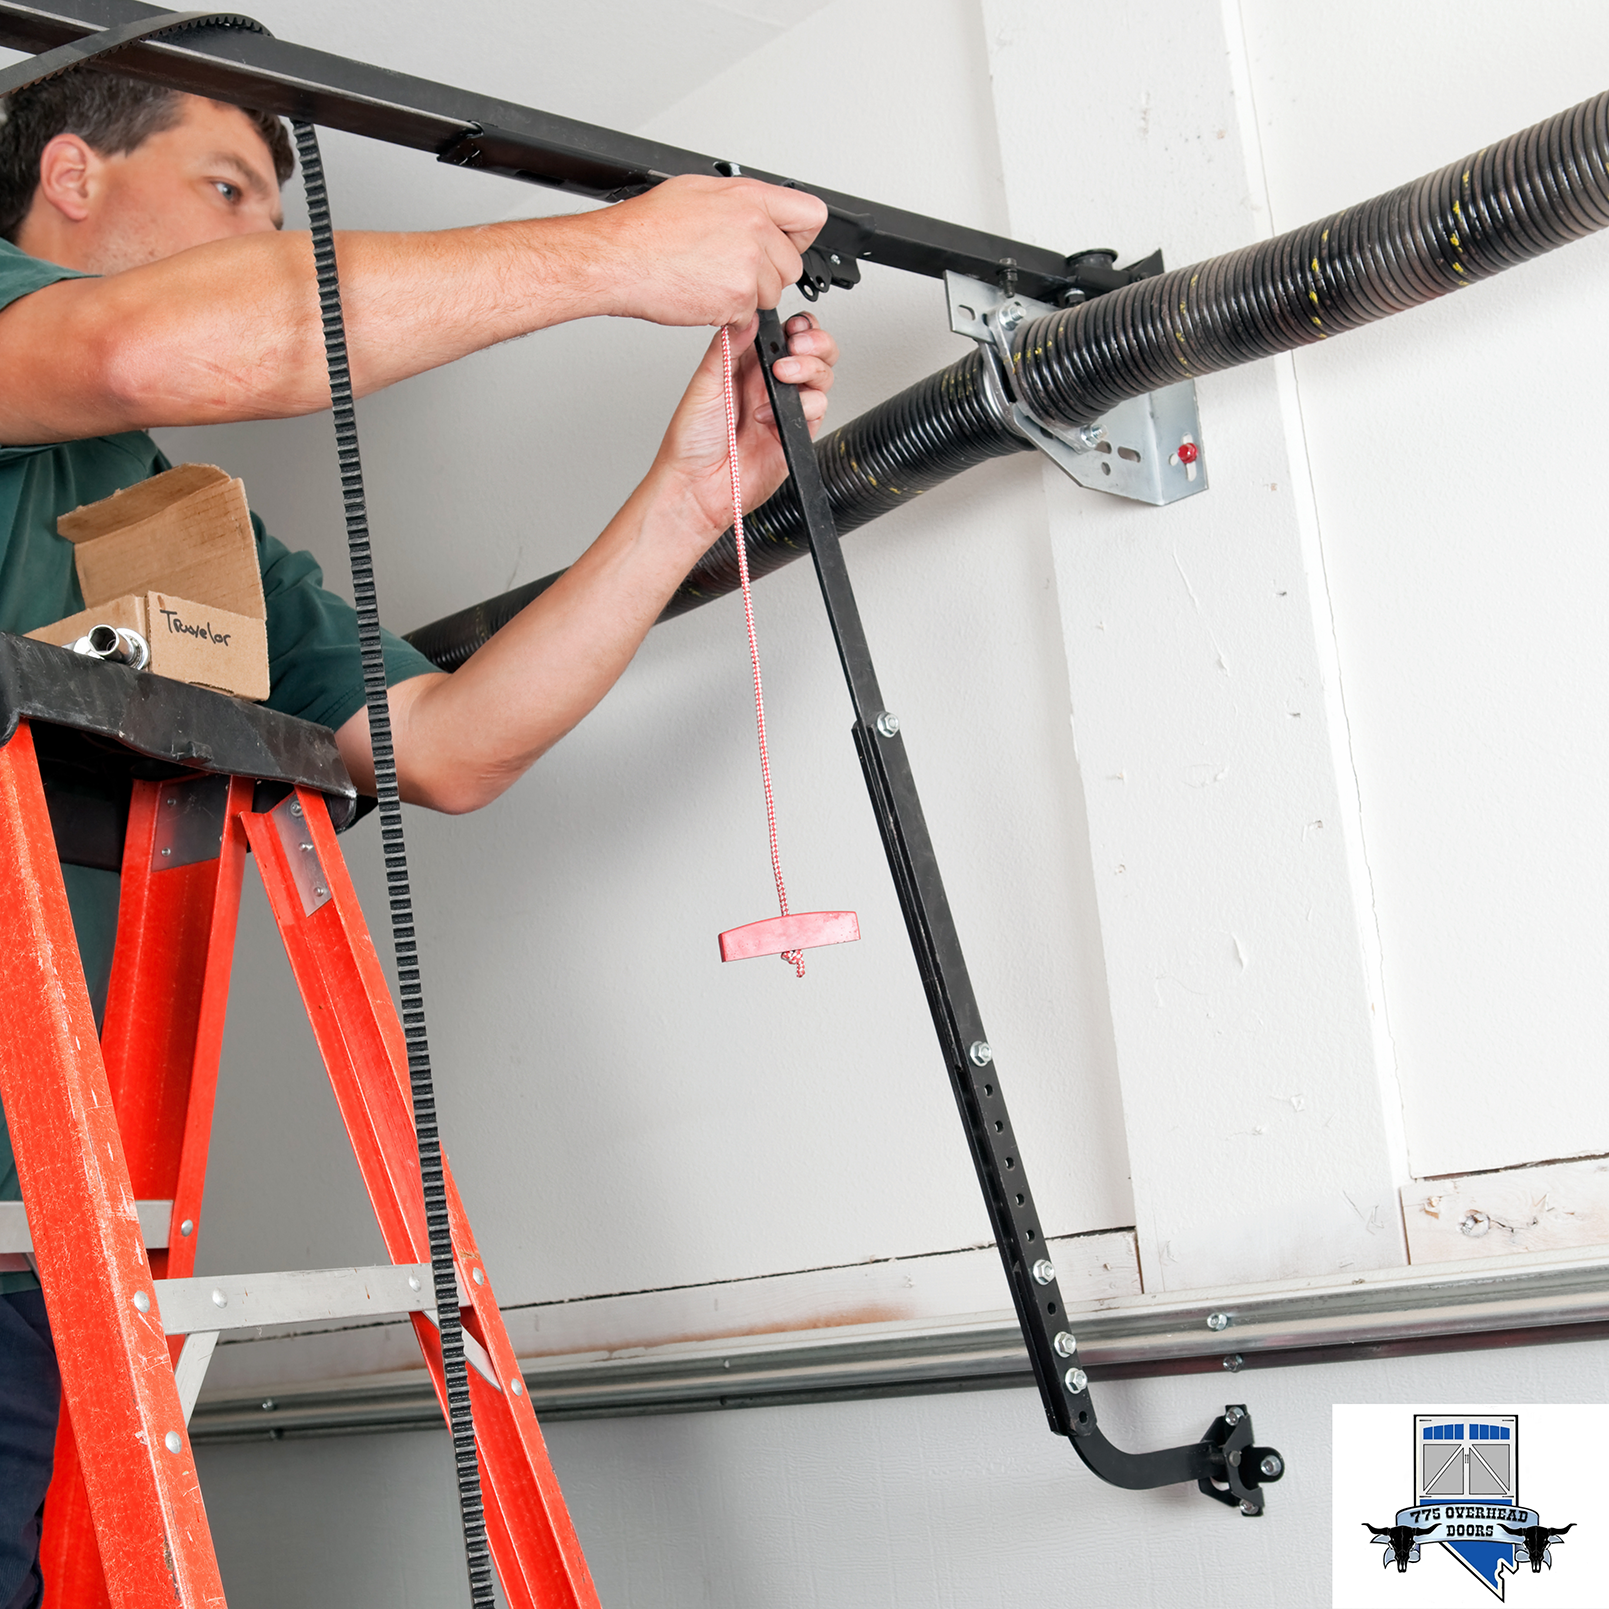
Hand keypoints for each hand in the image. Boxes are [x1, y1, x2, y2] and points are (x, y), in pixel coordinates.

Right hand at [591, 175, 828, 327]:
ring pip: (772, 295)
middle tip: (732, 270)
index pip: (810, 216)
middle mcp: (754, 228)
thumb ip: (738, 203)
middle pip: (792, 265)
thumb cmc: (645, 228)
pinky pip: (748, 316)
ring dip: (747, 296)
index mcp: (749, 198)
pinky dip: (728, 314)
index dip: (799, 236)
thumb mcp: (697, 191)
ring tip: (711, 280)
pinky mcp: (738, 298)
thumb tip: (754, 212)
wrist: (619, 258)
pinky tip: (703, 294)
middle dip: (769, 274)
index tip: (786, 244)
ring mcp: (748, 265)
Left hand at [649, 311, 838, 541]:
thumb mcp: (704, 384)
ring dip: (809, 368)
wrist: (697, 487)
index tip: (791, 326)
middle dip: (815, 342)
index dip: (796, 326)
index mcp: (746, 366)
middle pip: (813, 352)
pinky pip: (818, 409)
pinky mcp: (794, 433)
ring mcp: (784, 409)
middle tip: (797, 346)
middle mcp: (768, 385)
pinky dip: (804, 405)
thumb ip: (727, 349)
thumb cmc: (691, 443)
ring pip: (821, 376)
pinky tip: (772, 415)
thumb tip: (747, 317)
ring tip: (783, 375)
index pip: (783, 335)